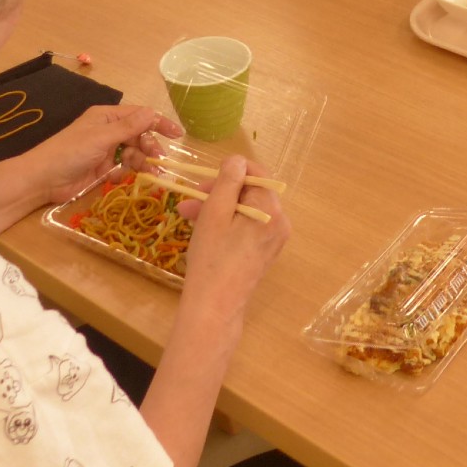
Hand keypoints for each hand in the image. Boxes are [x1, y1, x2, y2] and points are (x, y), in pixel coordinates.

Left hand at [30, 105, 182, 204]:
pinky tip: (131, 179)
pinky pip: (125, 168)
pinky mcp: (104, 169)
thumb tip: (152, 112)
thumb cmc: (69, 152)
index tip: (178, 135)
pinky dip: (131, 173)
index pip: (139, 116)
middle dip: (151, 147)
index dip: (159, 123)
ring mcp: (107, 151)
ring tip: (151, 174)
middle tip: (158, 160)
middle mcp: (109, 131)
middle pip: (139, 136)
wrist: (43, 180)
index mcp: (107, 117)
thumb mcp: (101, 137)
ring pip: (135, 153)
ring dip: (144, 162)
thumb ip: (128, 127)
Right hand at [178, 155, 289, 312]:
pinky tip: (203, 229)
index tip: (205, 181)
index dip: (229, 172)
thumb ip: (228, 181)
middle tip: (190, 199)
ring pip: (245, 210)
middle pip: (249, 193)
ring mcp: (273, 240)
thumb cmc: (212, 257)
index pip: (256, 174)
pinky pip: (247, 227)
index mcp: (271, 209)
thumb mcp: (215, 212)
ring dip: (217, 208)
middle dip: (218, 192)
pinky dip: (227, 223)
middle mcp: (279, 222)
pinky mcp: (264, 252)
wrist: (214, 306)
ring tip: (187, 215)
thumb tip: (237, 160)